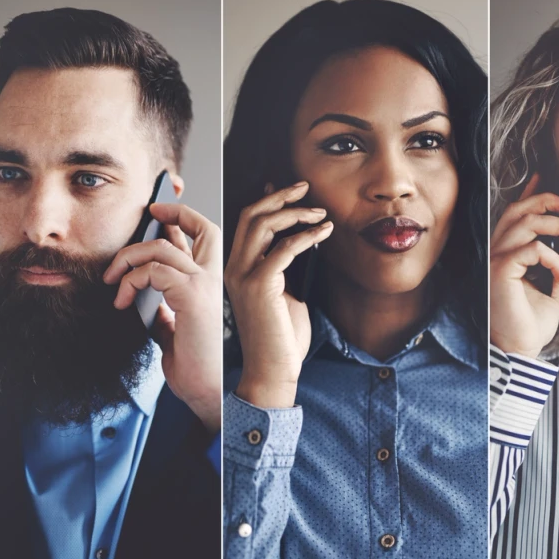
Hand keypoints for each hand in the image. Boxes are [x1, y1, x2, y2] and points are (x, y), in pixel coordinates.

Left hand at [105, 202, 224, 430]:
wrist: (212, 395)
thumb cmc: (198, 371)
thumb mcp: (175, 334)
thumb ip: (165, 313)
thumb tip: (144, 302)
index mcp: (211, 286)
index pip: (201, 238)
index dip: (181, 219)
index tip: (156, 214)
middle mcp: (214, 280)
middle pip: (198, 225)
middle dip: (170, 212)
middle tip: (145, 214)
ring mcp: (206, 285)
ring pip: (162, 247)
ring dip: (129, 259)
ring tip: (114, 281)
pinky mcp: (193, 295)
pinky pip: (153, 270)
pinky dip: (131, 281)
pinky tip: (123, 301)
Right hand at [222, 182, 330, 409]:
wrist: (272, 372)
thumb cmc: (281, 340)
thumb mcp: (286, 295)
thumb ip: (287, 269)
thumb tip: (304, 242)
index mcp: (237, 270)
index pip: (247, 223)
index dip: (269, 200)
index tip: (295, 191)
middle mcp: (234, 269)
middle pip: (251, 215)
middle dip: (280, 195)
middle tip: (306, 186)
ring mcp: (244, 276)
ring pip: (263, 224)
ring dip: (296, 212)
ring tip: (321, 212)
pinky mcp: (260, 286)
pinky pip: (284, 248)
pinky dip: (307, 236)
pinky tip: (324, 233)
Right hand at [489, 174, 558, 357]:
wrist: (520, 351)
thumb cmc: (530, 325)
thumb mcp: (552, 288)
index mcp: (506, 255)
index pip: (516, 215)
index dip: (530, 194)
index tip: (545, 176)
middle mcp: (496, 253)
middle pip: (518, 210)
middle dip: (547, 201)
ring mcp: (494, 261)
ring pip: (525, 223)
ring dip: (557, 227)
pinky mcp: (500, 271)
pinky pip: (531, 249)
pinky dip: (554, 259)